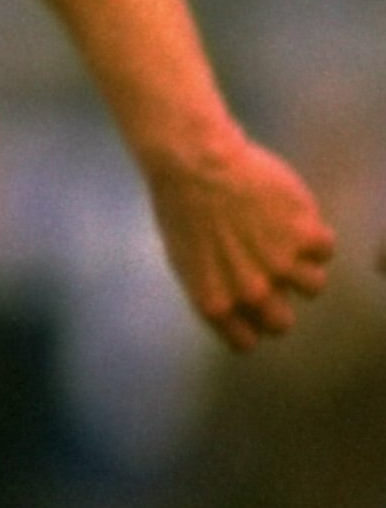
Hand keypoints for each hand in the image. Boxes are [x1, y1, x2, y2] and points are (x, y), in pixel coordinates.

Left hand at [146, 133, 334, 349]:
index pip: (246, 341)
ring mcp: (281, 264)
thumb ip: (214, 287)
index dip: (249, 322)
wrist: (196, 166)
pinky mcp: (305, 234)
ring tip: (287, 241)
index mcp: (216, 305)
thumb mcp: (185, 261)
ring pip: (313, 286)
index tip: (250, 306)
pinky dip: (315, 234)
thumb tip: (236, 300)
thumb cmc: (181, 207)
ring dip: (303, 266)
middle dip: (280, 301)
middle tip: (273, 275)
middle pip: (282, 324)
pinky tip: (295, 218)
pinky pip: (325, 248)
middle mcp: (251, 293)